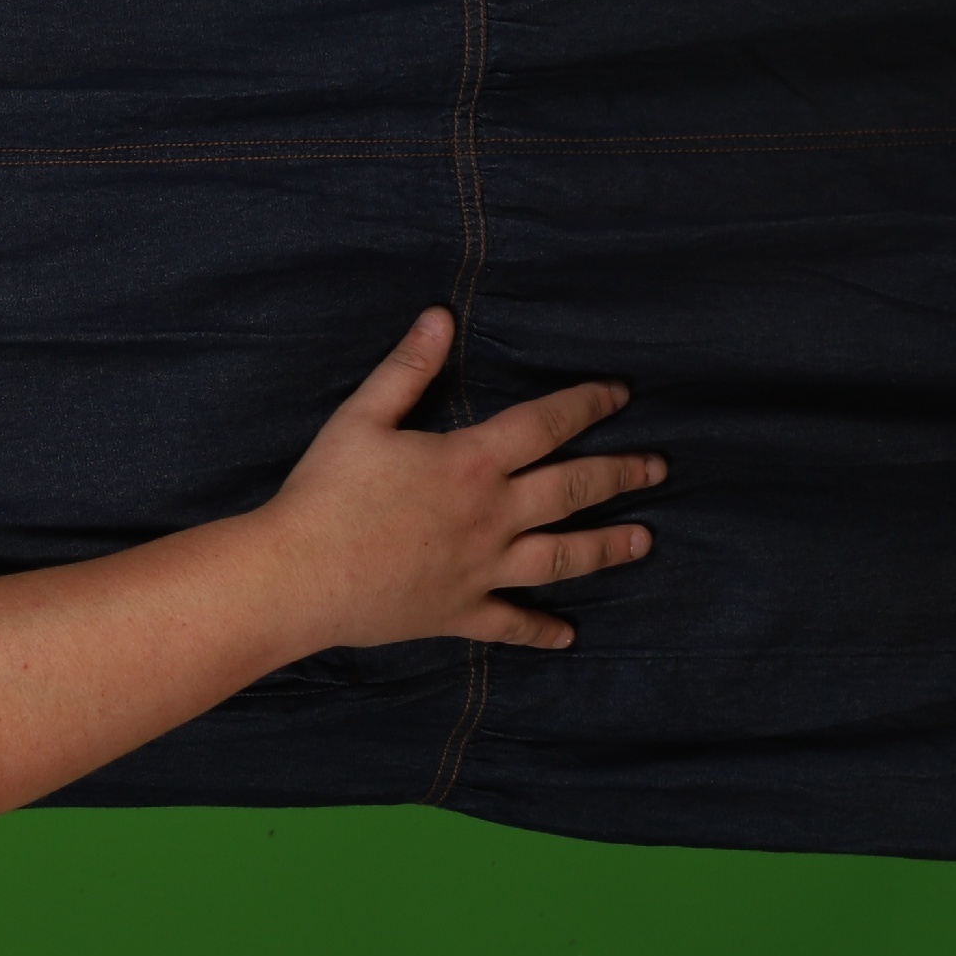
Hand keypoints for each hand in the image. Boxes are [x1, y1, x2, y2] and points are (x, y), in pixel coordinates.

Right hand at [238, 309, 658, 652]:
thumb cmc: (324, 493)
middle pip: (572, 490)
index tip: (621, 395)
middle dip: (620, 475)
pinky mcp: (460, 611)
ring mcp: (482, 569)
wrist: (298, 575)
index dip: (586, 405)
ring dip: (607, 549)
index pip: (546, 425)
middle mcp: (492, 516)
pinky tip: (567, 636)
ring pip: (561, 558)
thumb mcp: (360, 418)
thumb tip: (441, 318)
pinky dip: (540, 630)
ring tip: (644, 542)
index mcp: (470, 463)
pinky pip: (511, 623)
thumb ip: (407, 368)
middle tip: (657, 468)